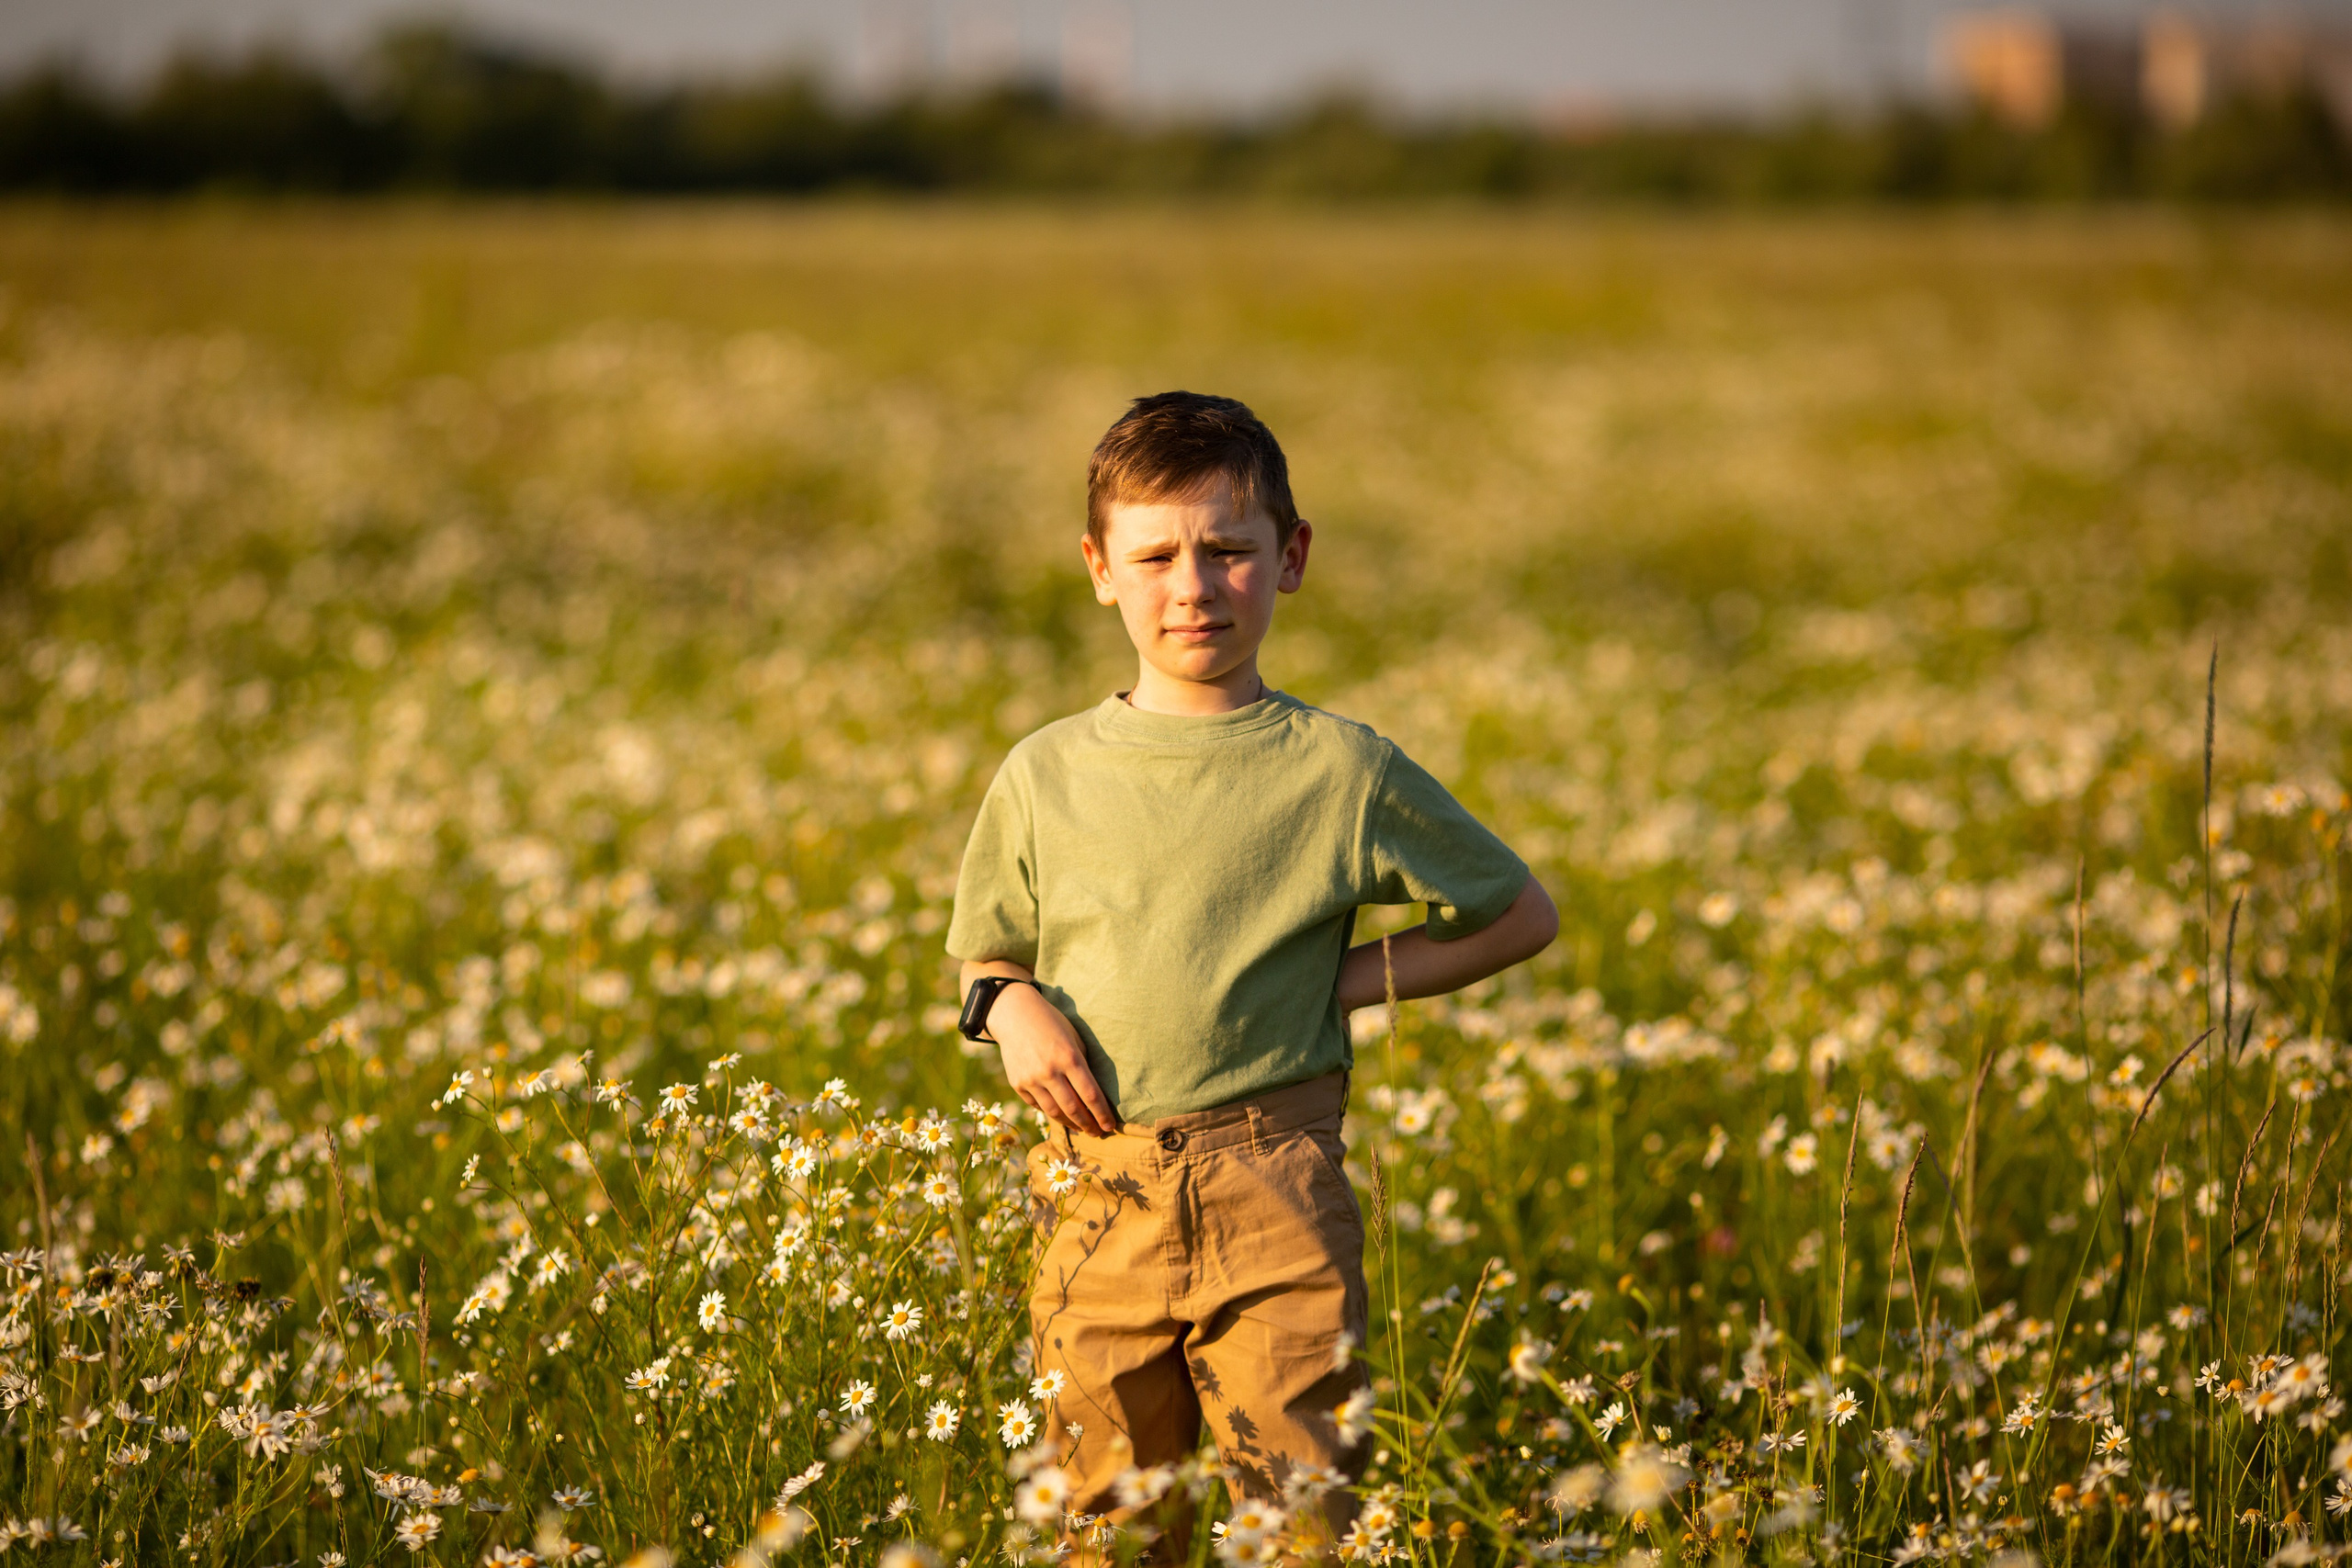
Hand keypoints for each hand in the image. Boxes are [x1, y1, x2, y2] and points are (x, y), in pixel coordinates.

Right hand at [989, 982, 1117, 1136]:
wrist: (1015, 1014)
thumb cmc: (1052, 1024)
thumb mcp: (1074, 1039)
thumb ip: (1082, 1065)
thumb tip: (1093, 1095)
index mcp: (1069, 1058)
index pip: (1090, 1095)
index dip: (1102, 1114)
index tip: (1110, 1126)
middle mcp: (1049, 1071)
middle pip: (1073, 1109)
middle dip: (1089, 1125)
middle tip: (1098, 1133)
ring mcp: (1031, 1080)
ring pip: (1055, 1112)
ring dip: (1071, 1124)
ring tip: (1082, 1128)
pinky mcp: (1018, 1084)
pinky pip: (1038, 1105)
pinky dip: (1051, 1112)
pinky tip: (1061, 1115)